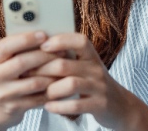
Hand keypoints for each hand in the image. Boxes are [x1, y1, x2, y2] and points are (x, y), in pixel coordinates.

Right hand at [0, 31, 64, 130]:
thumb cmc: (4, 79)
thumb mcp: (4, 63)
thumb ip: (18, 51)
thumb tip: (45, 36)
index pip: (6, 45)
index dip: (25, 39)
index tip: (43, 34)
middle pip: (21, 62)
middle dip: (45, 56)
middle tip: (62, 51)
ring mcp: (3, 94)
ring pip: (34, 82)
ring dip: (52, 75)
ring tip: (64, 68)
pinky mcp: (13, 108)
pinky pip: (38, 98)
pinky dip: (51, 90)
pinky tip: (60, 84)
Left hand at [33, 33, 147, 130]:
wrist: (120, 106)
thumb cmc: (93, 82)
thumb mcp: (85, 65)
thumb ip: (67, 57)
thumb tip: (36, 47)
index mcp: (91, 56)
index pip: (79, 41)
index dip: (60, 41)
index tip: (42, 45)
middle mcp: (96, 69)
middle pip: (65, 64)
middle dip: (43, 70)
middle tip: (27, 74)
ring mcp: (99, 87)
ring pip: (70, 84)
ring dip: (51, 89)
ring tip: (42, 93)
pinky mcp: (100, 105)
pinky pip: (76, 104)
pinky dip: (59, 106)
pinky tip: (49, 106)